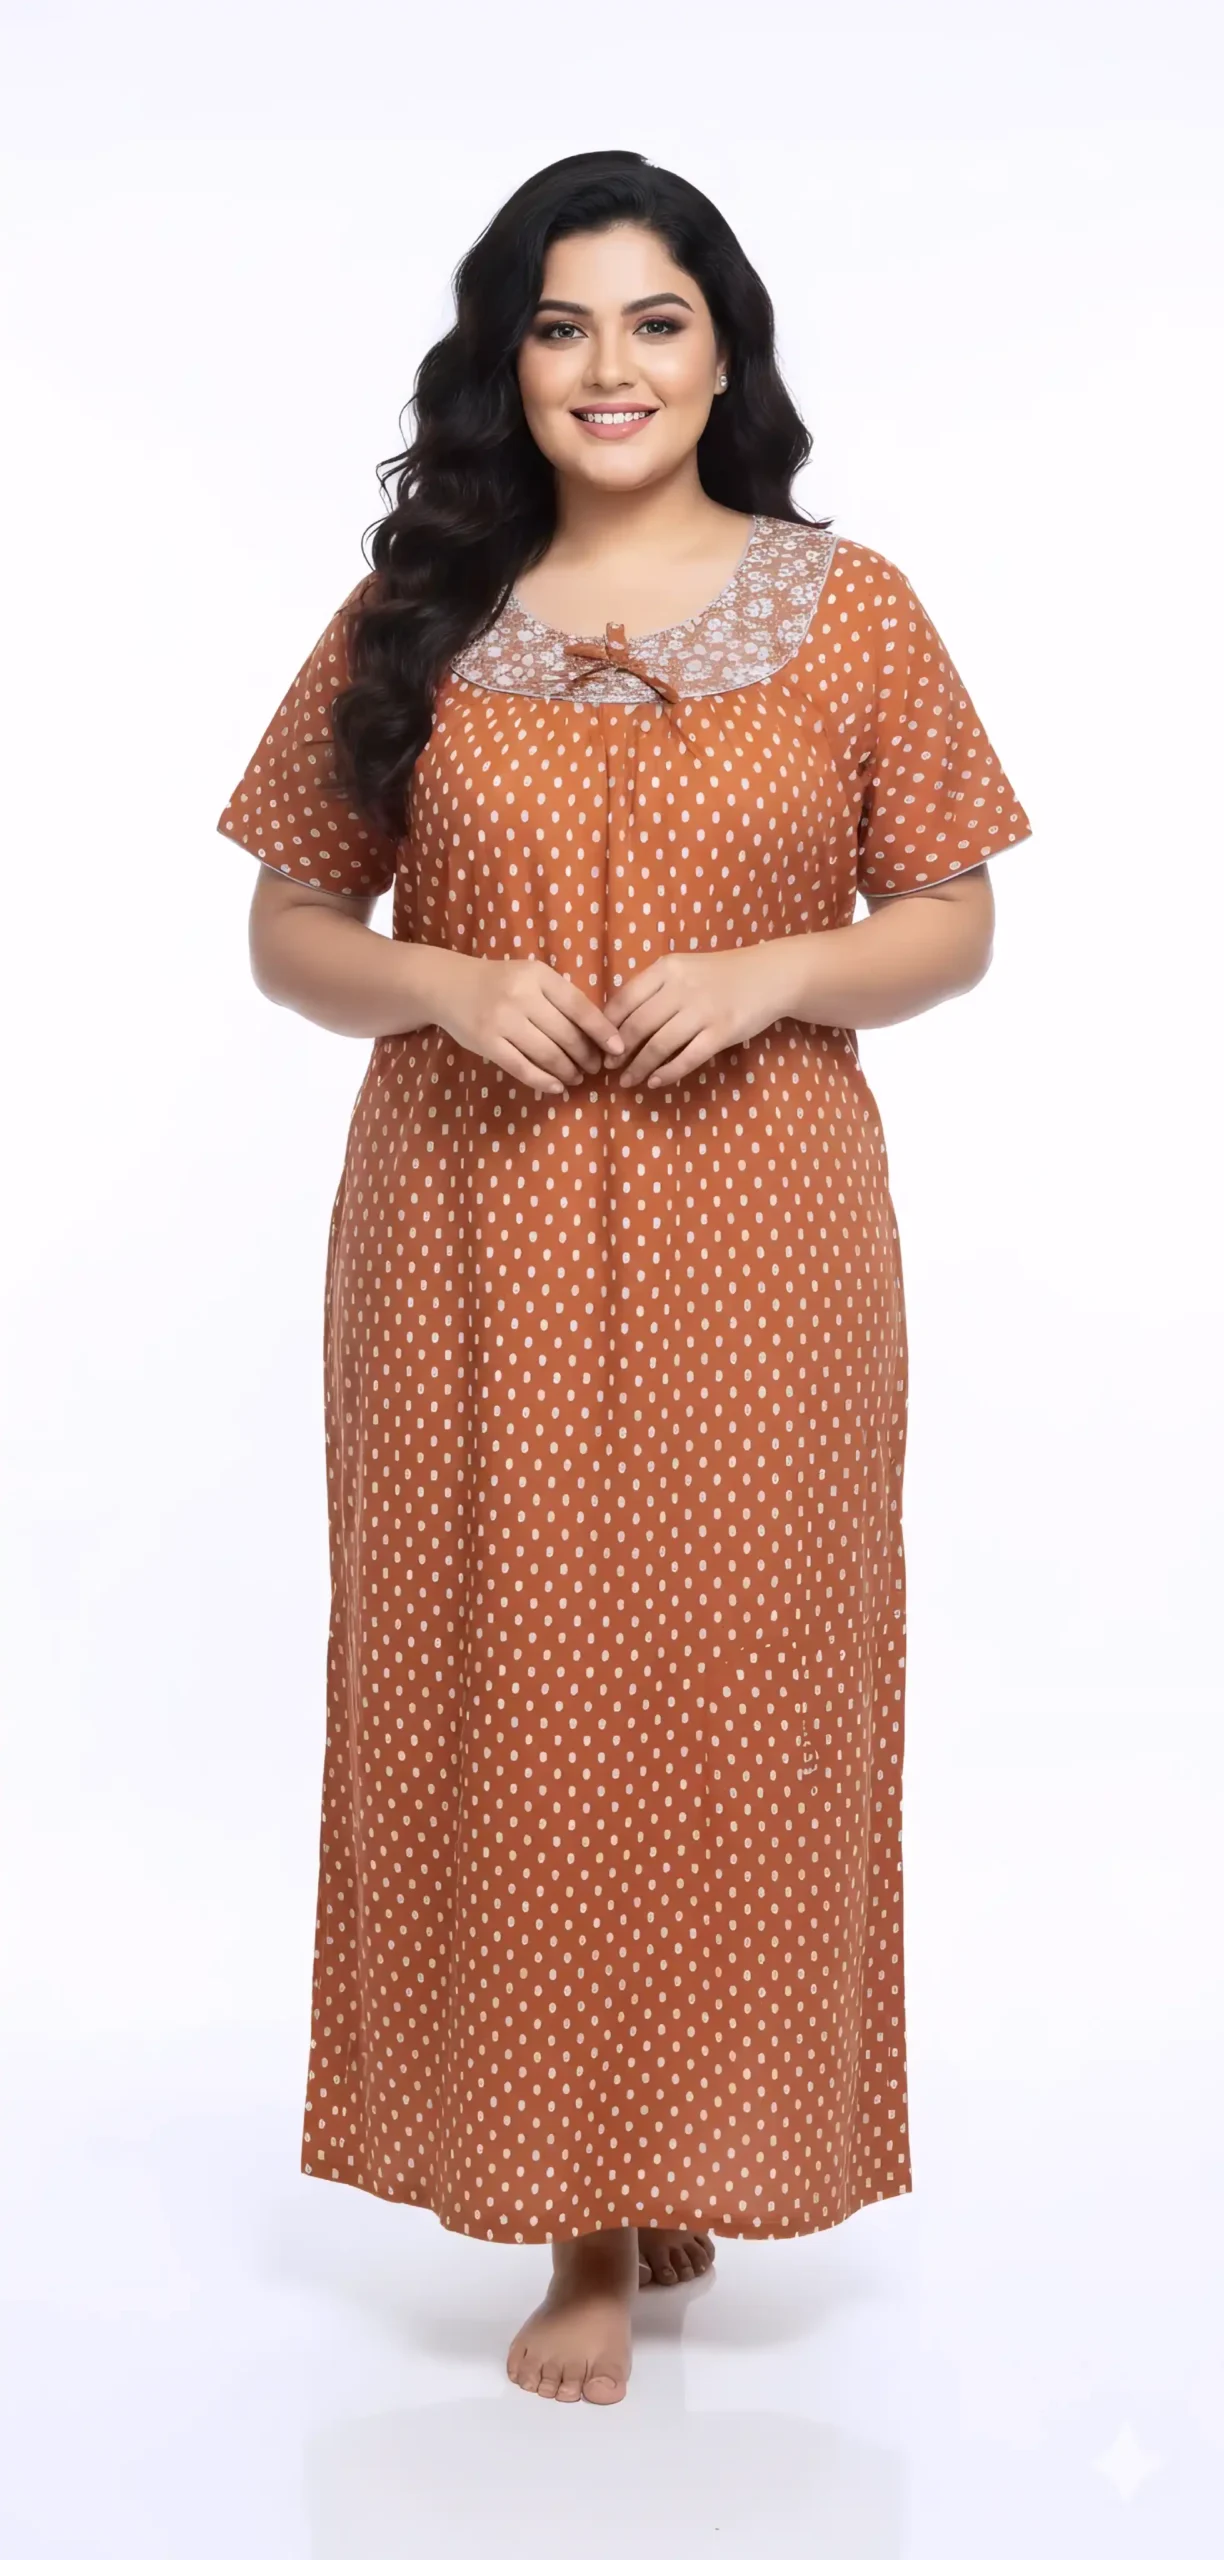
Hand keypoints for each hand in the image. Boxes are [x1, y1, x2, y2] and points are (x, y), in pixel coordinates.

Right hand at [429, 951, 624, 1095]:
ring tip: (577, 1077)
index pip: (580, 1007)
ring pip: (547, 1054)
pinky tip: (556, 1086)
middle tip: (594, 1068)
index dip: (602, 1031)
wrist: (448, 985)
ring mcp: (502, 1021)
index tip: (618, 1050)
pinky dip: (543, 1081)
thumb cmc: (500, 982)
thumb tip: (598, 1033)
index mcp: (539, 976)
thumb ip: (560, 998)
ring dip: (568, 1071)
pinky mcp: (486, 1042)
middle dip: (586, 1057)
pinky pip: (522, 1068)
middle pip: (566, 1035)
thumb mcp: (531, 977)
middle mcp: (521, 996)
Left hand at [605, 943, 800, 1089]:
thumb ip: (654, 989)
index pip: (625, 999)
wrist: (771, 975)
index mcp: (667, 968)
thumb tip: (617, 1021)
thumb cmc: (721, 975)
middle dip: (618, 1051)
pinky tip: (656, 1082)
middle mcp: (682, 987)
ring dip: (639, 1067)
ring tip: (628, 1080)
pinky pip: (687, 1058)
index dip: (606, 1026)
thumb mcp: (684, 969)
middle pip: (638, 1025)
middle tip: (608, 1067)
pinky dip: (668, 1073)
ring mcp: (703, 1010)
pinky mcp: (722, 1032)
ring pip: (659, 1045)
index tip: (597, 1044)